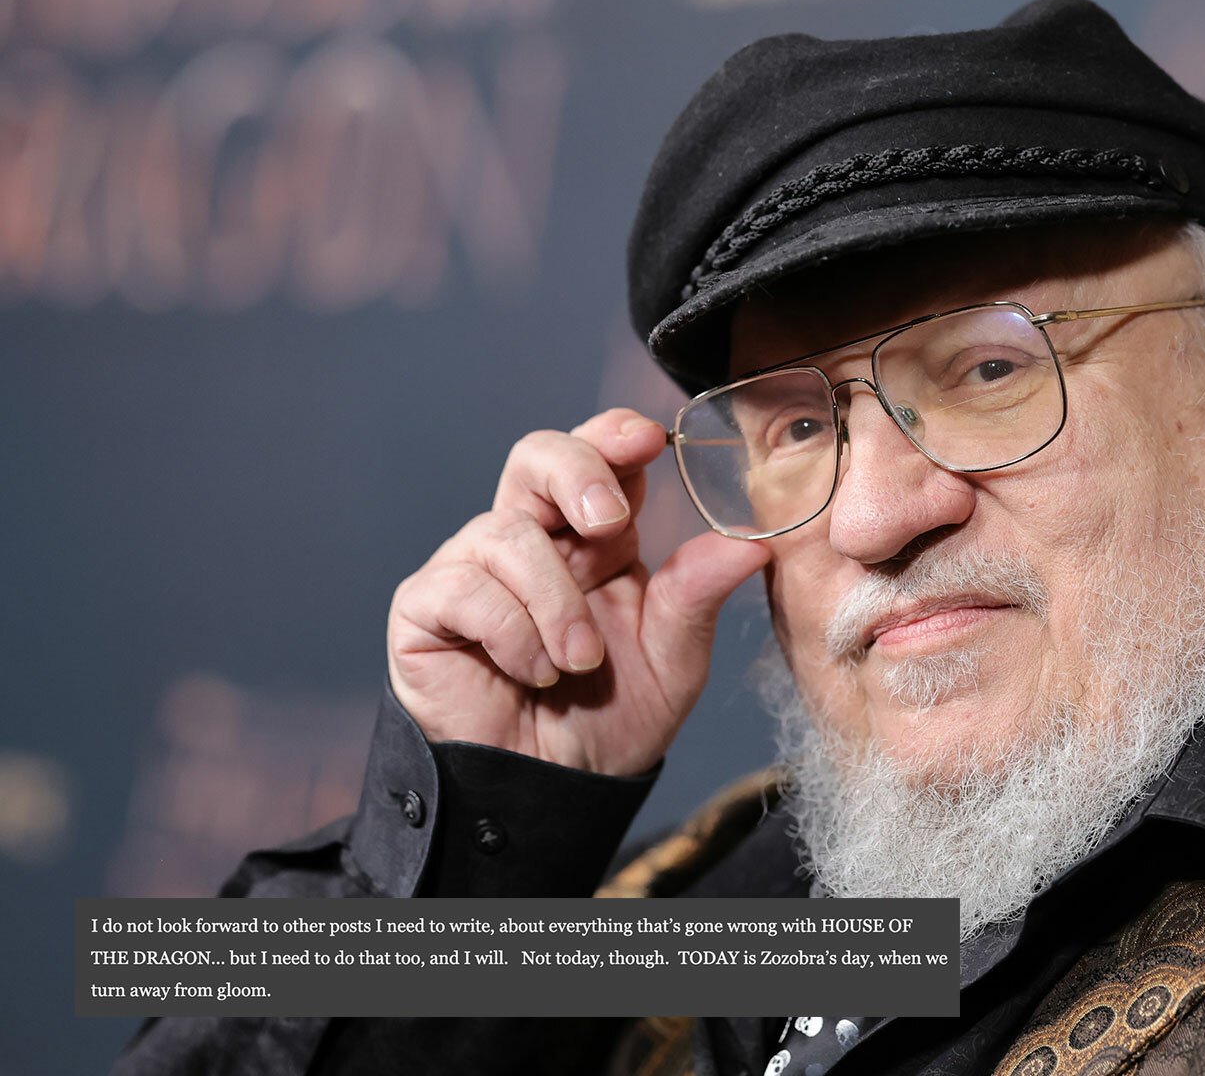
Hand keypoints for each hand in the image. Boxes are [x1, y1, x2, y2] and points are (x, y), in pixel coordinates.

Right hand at [385, 408, 770, 775]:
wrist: (552, 791)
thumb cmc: (611, 720)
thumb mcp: (672, 659)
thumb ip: (698, 595)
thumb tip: (752, 543)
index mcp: (598, 539)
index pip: (601, 458)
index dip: (615, 436)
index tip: (647, 440)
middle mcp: (535, 539)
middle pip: (536, 456)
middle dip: (576, 473)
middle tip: (610, 520)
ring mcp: (476, 568)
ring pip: (506, 533)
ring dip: (555, 602)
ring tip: (579, 663)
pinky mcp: (429, 606)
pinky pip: (464, 588)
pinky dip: (509, 632)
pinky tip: (531, 672)